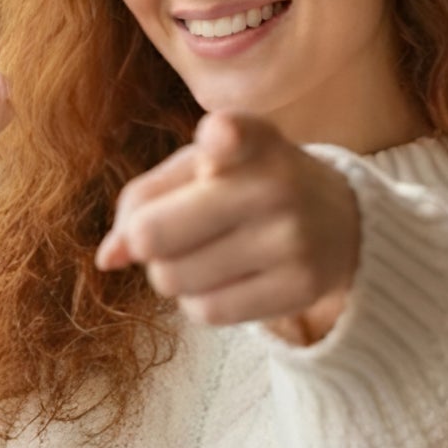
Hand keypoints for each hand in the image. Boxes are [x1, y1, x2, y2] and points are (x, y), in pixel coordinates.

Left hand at [95, 113, 359, 347]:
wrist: (338, 221)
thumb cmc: (246, 184)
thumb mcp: (201, 166)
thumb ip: (145, 197)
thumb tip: (108, 258)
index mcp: (251, 139)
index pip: (235, 134)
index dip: (221, 139)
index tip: (220, 139)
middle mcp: (276, 185)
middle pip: (154, 235)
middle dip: (145, 241)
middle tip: (169, 231)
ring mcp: (292, 241)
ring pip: (172, 280)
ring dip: (170, 273)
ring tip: (204, 252)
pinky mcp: (300, 289)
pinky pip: (205, 312)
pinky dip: (198, 300)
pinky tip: (225, 277)